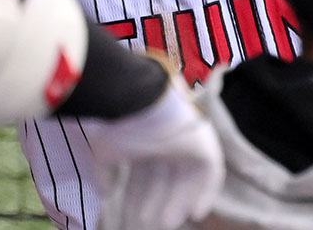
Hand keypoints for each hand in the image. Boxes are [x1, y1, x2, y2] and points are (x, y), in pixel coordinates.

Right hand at [88, 73, 224, 229]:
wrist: (130, 95)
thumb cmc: (112, 121)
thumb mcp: (102, 150)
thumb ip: (105, 172)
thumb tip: (106, 191)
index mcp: (141, 131)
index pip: (141, 169)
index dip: (136, 195)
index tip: (131, 216)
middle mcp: (164, 132)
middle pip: (162, 175)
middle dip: (153, 202)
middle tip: (145, 225)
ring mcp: (185, 134)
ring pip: (184, 175)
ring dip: (176, 201)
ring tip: (166, 225)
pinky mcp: (203, 139)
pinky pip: (211, 170)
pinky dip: (205, 191)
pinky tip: (194, 214)